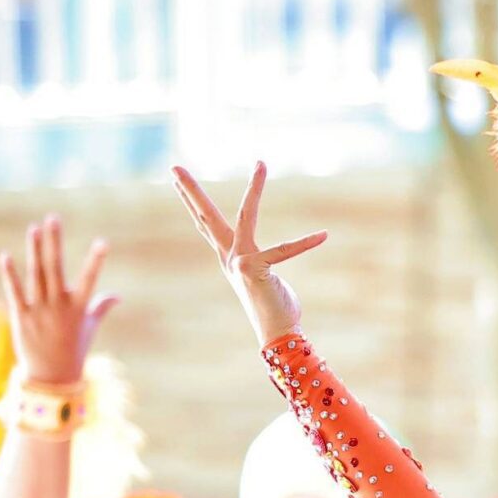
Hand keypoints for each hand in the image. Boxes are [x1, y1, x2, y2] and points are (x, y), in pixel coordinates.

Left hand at [0, 217, 115, 384]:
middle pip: (56, 268)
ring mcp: (39, 311)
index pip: (90, 280)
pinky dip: (10, 274)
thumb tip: (116, 296)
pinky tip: (7, 256)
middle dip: (55, 242)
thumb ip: (100, 308)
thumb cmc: (74, 349)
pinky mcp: (21, 317)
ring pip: (36, 275)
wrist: (51, 376)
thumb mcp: (89, 328)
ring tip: (34, 228)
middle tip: (53, 218)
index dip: (96, 261)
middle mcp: (59, 307)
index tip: (104, 242)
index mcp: (79, 309)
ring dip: (35, 250)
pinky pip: (15, 292)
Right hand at [172, 163, 327, 345]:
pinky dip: (307, 244)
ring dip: (254, 188)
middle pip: (206, 217)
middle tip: (174, 167)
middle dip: (190, 191)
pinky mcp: (257, 268)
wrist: (276, 334)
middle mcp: (229, 257)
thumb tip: (267, 266)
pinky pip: (285, 251)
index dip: (190, 202)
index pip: (205, 225)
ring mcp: (240, 261)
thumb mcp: (263, 280)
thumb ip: (262, 266)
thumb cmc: (276, 308)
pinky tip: (323, 235)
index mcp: (228, 258)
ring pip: (246, 215)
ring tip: (260, 164)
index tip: (176, 182)